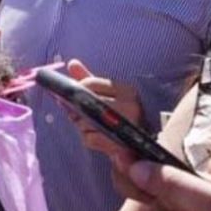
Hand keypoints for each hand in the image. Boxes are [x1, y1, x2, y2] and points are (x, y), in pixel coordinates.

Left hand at [63, 59, 148, 199]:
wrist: (138, 148)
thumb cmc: (118, 117)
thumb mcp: (106, 95)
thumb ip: (89, 79)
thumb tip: (72, 62)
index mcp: (128, 91)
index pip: (89, 83)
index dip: (76, 92)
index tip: (73, 99)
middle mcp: (132, 106)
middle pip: (86, 102)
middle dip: (77, 110)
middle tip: (79, 115)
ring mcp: (128, 126)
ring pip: (86, 121)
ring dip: (82, 126)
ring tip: (92, 128)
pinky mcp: (122, 144)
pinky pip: (91, 139)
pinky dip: (88, 139)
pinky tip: (97, 138)